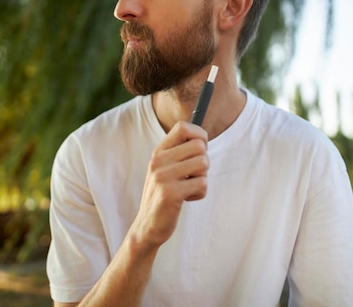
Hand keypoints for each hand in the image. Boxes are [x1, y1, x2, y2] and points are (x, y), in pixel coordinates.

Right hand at [130, 121, 208, 248]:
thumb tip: (202, 138)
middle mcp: (159, 161)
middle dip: (204, 162)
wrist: (148, 225)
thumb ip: (179, 153)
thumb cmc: (163, 195)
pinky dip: (200, 193)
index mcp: (158, 152)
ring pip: (203, 163)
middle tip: (193, 175)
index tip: (200, 150)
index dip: (199, 135)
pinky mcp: (171, 193)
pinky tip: (186, 198)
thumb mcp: (165, 169)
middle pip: (199, 146)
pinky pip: (202, 184)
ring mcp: (163, 176)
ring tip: (189, 187)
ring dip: (202, 178)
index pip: (183, 127)